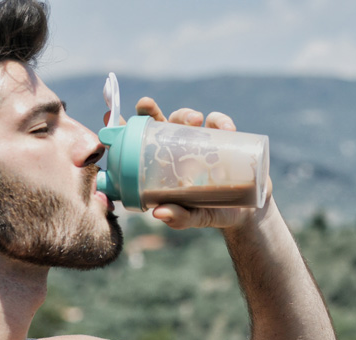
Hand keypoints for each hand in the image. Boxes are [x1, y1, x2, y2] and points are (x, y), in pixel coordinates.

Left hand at [133, 97, 271, 230]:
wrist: (247, 211)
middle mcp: (176, 147)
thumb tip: (160, 213)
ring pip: (185, 118)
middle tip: (146, 105)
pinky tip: (225, 128)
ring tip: (195, 119)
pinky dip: (220, 121)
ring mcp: (199, 140)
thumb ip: (179, 217)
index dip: (122, 129)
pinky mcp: (223, 137)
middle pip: (158, 122)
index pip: (137, 144)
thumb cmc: (211, 212)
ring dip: (185, 114)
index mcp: (161, 164)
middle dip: (149, 109)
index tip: (109, 117)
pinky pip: (218, 122)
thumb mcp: (194, 217)